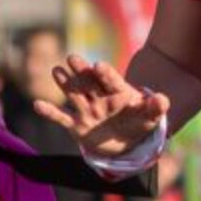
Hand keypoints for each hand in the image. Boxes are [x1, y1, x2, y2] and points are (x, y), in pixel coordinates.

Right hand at [33, 57, 170, 161]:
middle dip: (81, 71)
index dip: (105, 73)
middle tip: (73, 57)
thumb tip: (163, 99)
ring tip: (56, 70)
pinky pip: (62, 118)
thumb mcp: (151, 117)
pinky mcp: (77, 126)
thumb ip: (156, 108)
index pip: (111, 81)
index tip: (98, 66)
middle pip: (89, 82)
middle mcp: (99, 98)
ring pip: (74, 95)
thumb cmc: (139, 124)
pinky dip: (50, 112)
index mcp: (118, 93)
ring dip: (65, 84)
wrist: (126, 142)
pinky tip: (38, 104)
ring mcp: (87, 111)